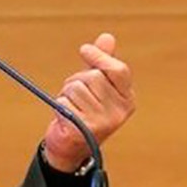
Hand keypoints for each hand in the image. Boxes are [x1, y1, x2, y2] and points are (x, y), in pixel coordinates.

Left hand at [42, 33, 135, 171]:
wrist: (71, 148)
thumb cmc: (84, 112)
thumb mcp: (95, 86)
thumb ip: (102, 63)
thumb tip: (107, 37)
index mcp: (126, 99)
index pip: (118, 70)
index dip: (100, 57)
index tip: (85, 49)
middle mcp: (119, 112)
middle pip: (93, 77)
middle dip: (77, 80)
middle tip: (76, 96)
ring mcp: (103, 121)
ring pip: (76, 88)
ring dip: (66, 94)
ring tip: (71, 107)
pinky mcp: (83, 128)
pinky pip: (64, 102)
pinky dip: (59, 106)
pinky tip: (65, 118)